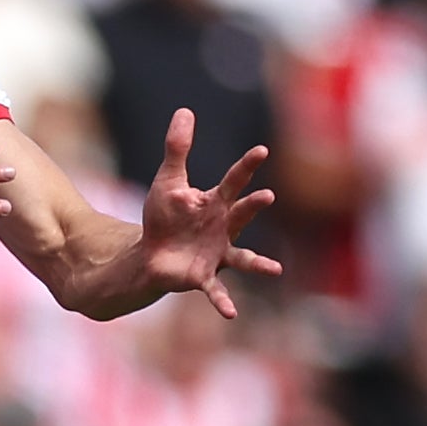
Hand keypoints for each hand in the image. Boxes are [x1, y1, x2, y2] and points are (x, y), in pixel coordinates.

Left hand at [135, 107, 282, 317]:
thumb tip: (184, 110)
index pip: (234, 181)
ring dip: (257, 263)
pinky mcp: (203, 277)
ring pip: (242, 258)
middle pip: (242, 215)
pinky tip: (231, 314)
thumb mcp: (168, 181)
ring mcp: (217, 254)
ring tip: (275, 270)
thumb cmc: (164, 217)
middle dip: (252, 207)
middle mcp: (223, 228)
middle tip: (265, 196)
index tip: (261, 151)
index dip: (246, 167)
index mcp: (216, 203)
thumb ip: (177, 148)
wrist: (151, 253)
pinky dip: (223, 302)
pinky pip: (216, 290)